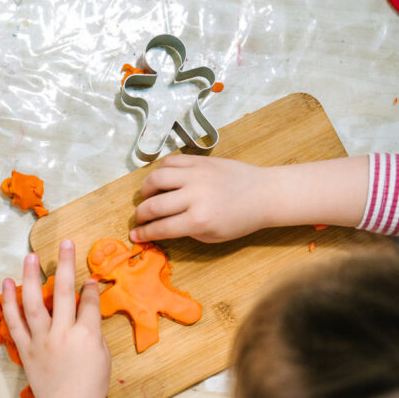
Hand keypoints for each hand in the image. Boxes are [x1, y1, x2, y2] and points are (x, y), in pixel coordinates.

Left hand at [5, 241, 110, 397]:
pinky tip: (7, 283)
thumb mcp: (103, 356)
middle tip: (65, 243)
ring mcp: (40, 340)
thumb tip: (87, 304)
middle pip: (62, 292)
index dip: (90, 287)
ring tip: (30, 256)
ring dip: (31, 276)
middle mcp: (62, 334)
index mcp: (87, 336)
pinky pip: (14, 321)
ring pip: (34, 302)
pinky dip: (9, 301)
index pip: (89, 302)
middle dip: (65, 265)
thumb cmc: (90, 386)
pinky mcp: (25, 348)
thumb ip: (94, 328)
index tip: (89, 277)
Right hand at [131, 154, 272, 242]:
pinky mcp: (199, 161)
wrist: (264, 194)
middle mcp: (195, 196)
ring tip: (148, 196)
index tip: (134, 235)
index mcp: (199, 220)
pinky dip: (160, 171)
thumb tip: (162, 226)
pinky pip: (170, 161)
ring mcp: (196, 175)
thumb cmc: (240, 220)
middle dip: (140, 215)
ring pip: (156, 178)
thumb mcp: (213, 236)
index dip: (144, 233)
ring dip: (145, 190)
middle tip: (140, 218)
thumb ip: (186, 231)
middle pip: (153, 205)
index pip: (161, 228)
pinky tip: (162, 180)